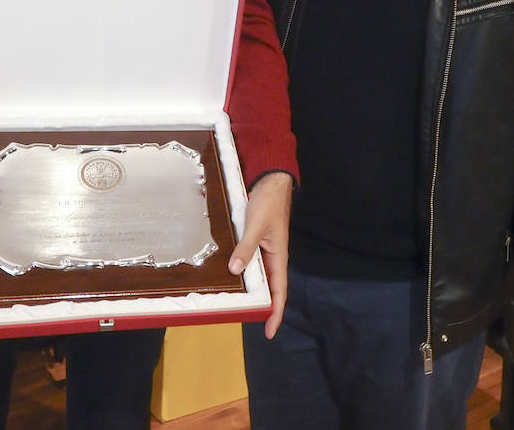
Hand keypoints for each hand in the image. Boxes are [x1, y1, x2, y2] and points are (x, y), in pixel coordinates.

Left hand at [228, 171, 291, 338]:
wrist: (271, 182)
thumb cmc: (268, 203)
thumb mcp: (256, 226)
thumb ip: (246, 248)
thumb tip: (235, 271)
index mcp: (279, 257)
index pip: (280, 292)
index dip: (276, 313)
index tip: (269, 332)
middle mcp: (273, 258)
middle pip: (270, 289)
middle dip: (263, 307)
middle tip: (248, 321)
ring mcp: (266, 250)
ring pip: (260, 277)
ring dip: (253, 291)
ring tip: (239, 306)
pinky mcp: (258, 243)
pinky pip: (252, 264)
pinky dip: (244, 273)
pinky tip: (233, 277)